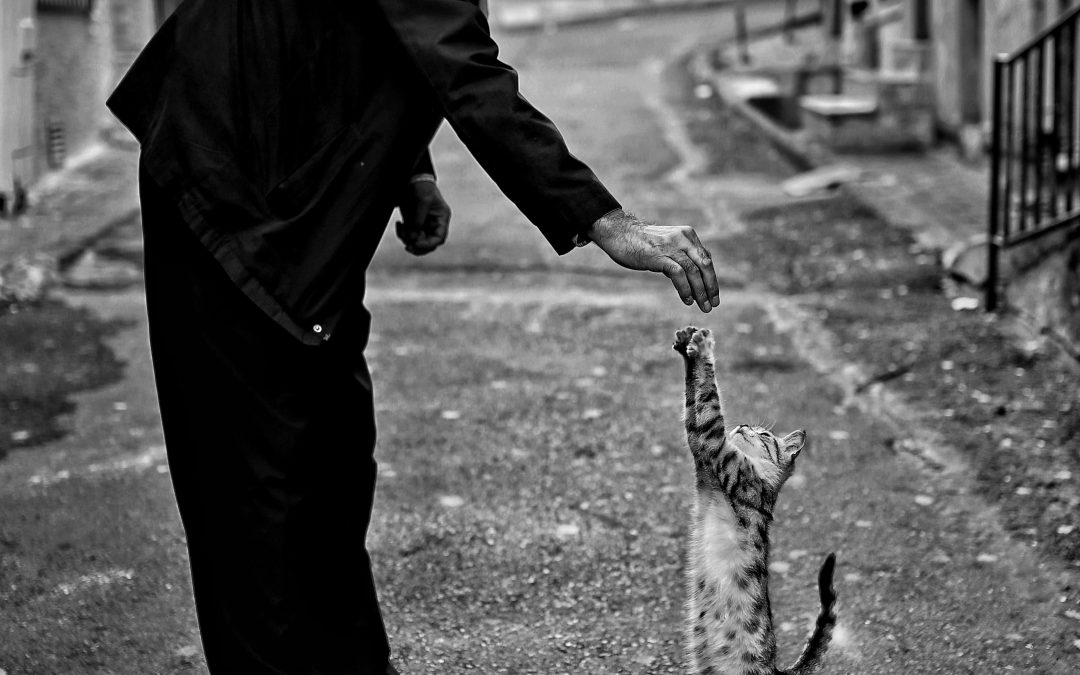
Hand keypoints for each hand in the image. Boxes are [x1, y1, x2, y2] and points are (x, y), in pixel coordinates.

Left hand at [396, 180, 450, 255]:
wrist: (412, 178)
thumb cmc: (422, 186)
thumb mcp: (423, 201)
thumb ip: (418, 220)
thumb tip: (412, 238)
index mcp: (441, 219)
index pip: (439, 238)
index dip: (429, 244)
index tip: (416, 243)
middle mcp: (433, 224)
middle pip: (428, 244)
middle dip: (417, 246)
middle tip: (407, 246)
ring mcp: (423, 225)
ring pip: (417, 242)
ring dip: (407, 239)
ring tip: (401, 228)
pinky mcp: (413, 223)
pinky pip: (408, 236)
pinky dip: (402, 234)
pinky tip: (399, 224)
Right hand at [587, 209, 719, 311]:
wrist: (618, 232)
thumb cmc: (641, 242)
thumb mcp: (666, 246)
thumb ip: (680, 257)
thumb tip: (694, 278)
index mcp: (687, 235)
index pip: (706, 259)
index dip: (712, 278)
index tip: (713, 296)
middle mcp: (683, 238)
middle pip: (705, 264)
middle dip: (711, 286)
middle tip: (712, 304)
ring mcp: (671, 246)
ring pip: (693, 271)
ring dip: (700, 292)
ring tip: (702, 306)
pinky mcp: (659, 255)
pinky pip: (678, 274)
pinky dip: (685, 289)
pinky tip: (687, 300)